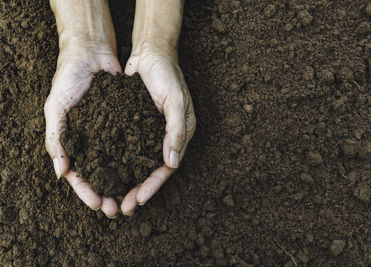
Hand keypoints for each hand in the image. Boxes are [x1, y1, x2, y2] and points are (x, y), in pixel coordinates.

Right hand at [44, 49, 121, 216]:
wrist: (91, 53)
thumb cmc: (68, 79)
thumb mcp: (55, 106)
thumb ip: (55, 137)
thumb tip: (61, 172)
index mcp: (73, 141)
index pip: (78, 174)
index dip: (86, 192)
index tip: (97, 205)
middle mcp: (92, 141)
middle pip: (100, 175)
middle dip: (107, 194)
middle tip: (117, 209)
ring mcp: (109, 133)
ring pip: (117, 165)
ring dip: (123, 183)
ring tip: (132, 198)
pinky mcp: (126, 123)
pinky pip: (131, 146)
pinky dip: (135, 160)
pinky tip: (143, 173)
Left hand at [120, 49, 195, 214]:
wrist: (150, 52)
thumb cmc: (167, 74)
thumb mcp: (176, 101)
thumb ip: (177, 131)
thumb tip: (173, 163)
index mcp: (180, 134)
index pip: (167, 167)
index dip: (154, 185)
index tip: (139, 199)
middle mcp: (166, 137)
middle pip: (152, 170)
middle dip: (139, 190)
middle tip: (123, 207)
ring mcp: (150, 132)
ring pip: (138, 163)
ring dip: (128, 181)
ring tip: (113, 197)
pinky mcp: (136, 125)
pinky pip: (128, 148)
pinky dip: (120, 162)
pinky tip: (107, 172)